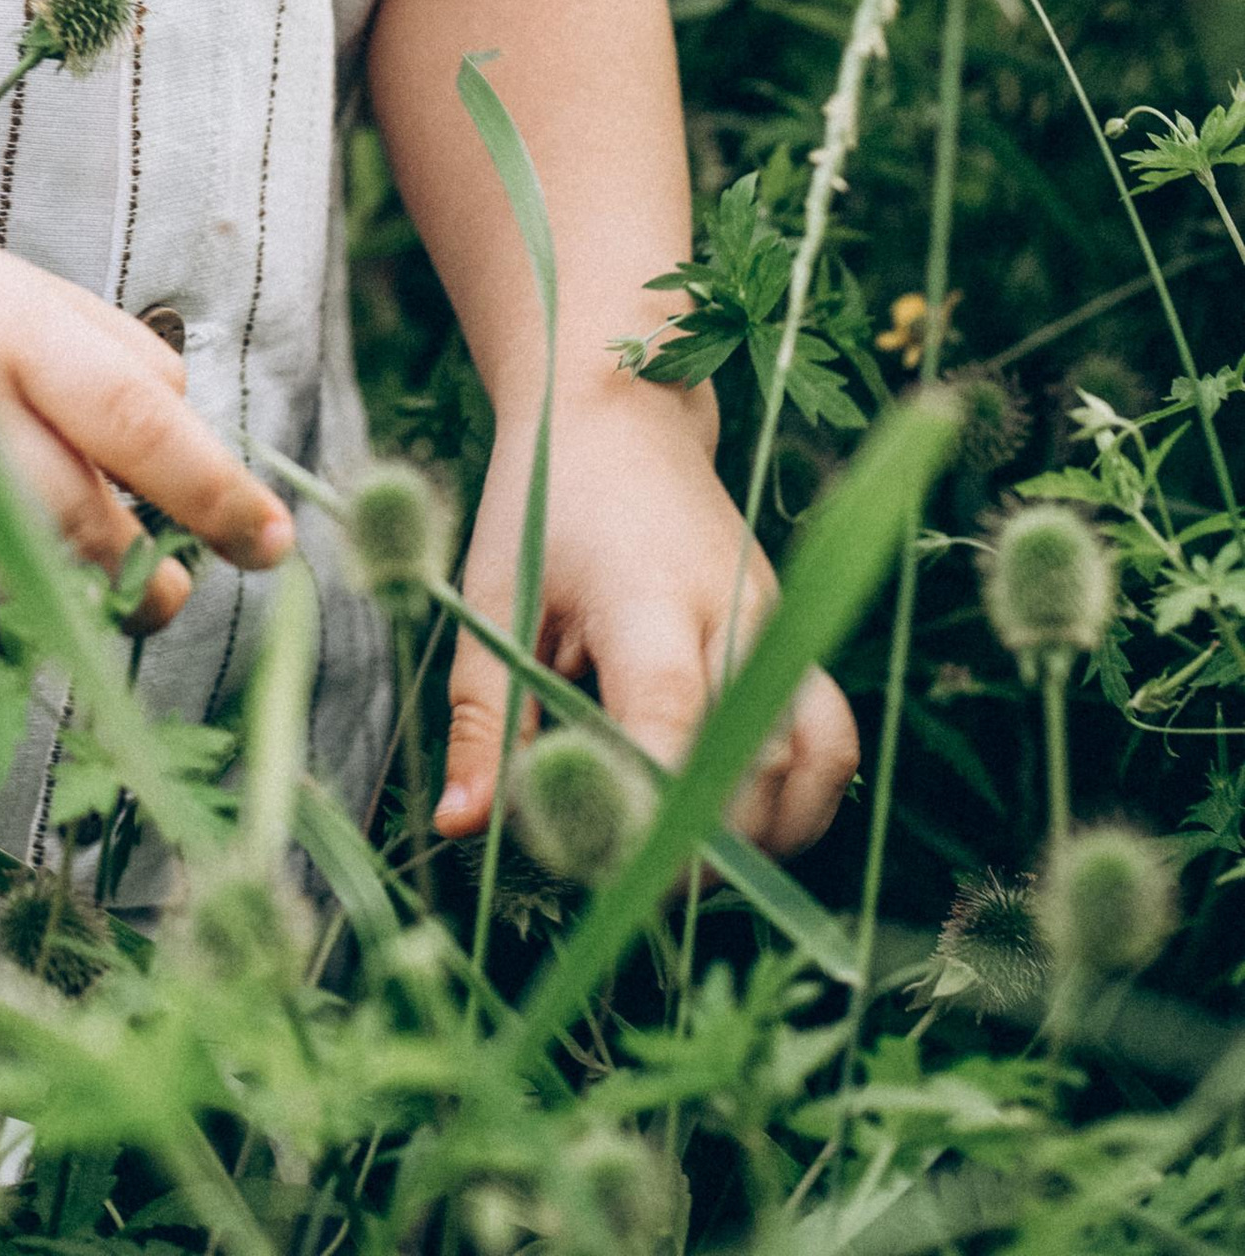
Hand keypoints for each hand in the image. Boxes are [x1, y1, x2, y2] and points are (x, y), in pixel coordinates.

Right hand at [0, 213, 294, 638]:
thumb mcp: (19, 288)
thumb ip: (112, 352)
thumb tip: (189, 433)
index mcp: (14, 330)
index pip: (137, 424)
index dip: (215, 494)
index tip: (272, 544)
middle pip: (83, 530)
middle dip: (146, 580)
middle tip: (166, 588)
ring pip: (11, 598)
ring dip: (64, 615)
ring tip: (77, 597)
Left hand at [438, 385, 857, 858]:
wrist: (618, 416)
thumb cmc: (545, 506)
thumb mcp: (495, 603)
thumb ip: (486, 720)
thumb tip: (462, 825)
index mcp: (651, 599)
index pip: (673, 730)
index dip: (647, 819)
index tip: (601, 873)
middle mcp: (737, 616)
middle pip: (754, 770)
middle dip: (697, 845)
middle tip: (621, 863)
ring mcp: (780, 627)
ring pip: (814, 766)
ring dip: (758, 834)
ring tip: (678, 846)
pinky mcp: (795, 640)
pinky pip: (829, 741)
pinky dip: (797, 799)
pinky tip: (730, 815)